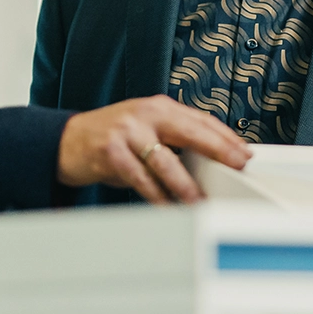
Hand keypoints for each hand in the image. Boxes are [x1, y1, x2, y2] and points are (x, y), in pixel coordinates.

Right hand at [57, 97, 251, 204]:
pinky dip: (155, 196)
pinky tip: (167, 206)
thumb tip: (211, 163)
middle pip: (189, 132)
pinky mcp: (110, 152)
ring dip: (185, 184)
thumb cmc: (111, 138)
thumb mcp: (145, 130)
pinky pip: (140, 179)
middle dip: (217, 150)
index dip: (225, 136)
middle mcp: (144, 115)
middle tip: (237, 166)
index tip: (245, 152)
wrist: (67, 141)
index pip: (200, 119)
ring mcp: (127, 132)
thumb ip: (173, 140)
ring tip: (200, 200)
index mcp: (158, 107)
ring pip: (165, 161)